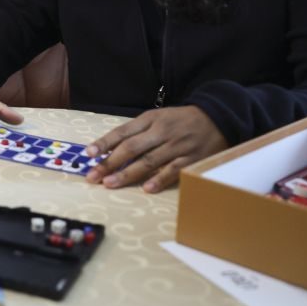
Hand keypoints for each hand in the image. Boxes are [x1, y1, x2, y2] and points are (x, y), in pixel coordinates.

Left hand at [84, 106, 227, 192]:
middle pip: (131, 148)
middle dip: (110, 163)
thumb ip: (137, 132)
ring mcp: (176, 146)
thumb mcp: (158, 118)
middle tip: (93, 176)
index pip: (123, 131)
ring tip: (110, 184)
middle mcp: (161, 131)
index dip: (104, 142)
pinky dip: (160, 180)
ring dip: (128, 173)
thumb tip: (110, 149)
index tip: (88, 153)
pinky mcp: (191, 159)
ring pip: (149, 161)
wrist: (218, 117)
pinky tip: (146, 188)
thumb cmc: (180, 121)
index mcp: (151, 119)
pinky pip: (173, 171)